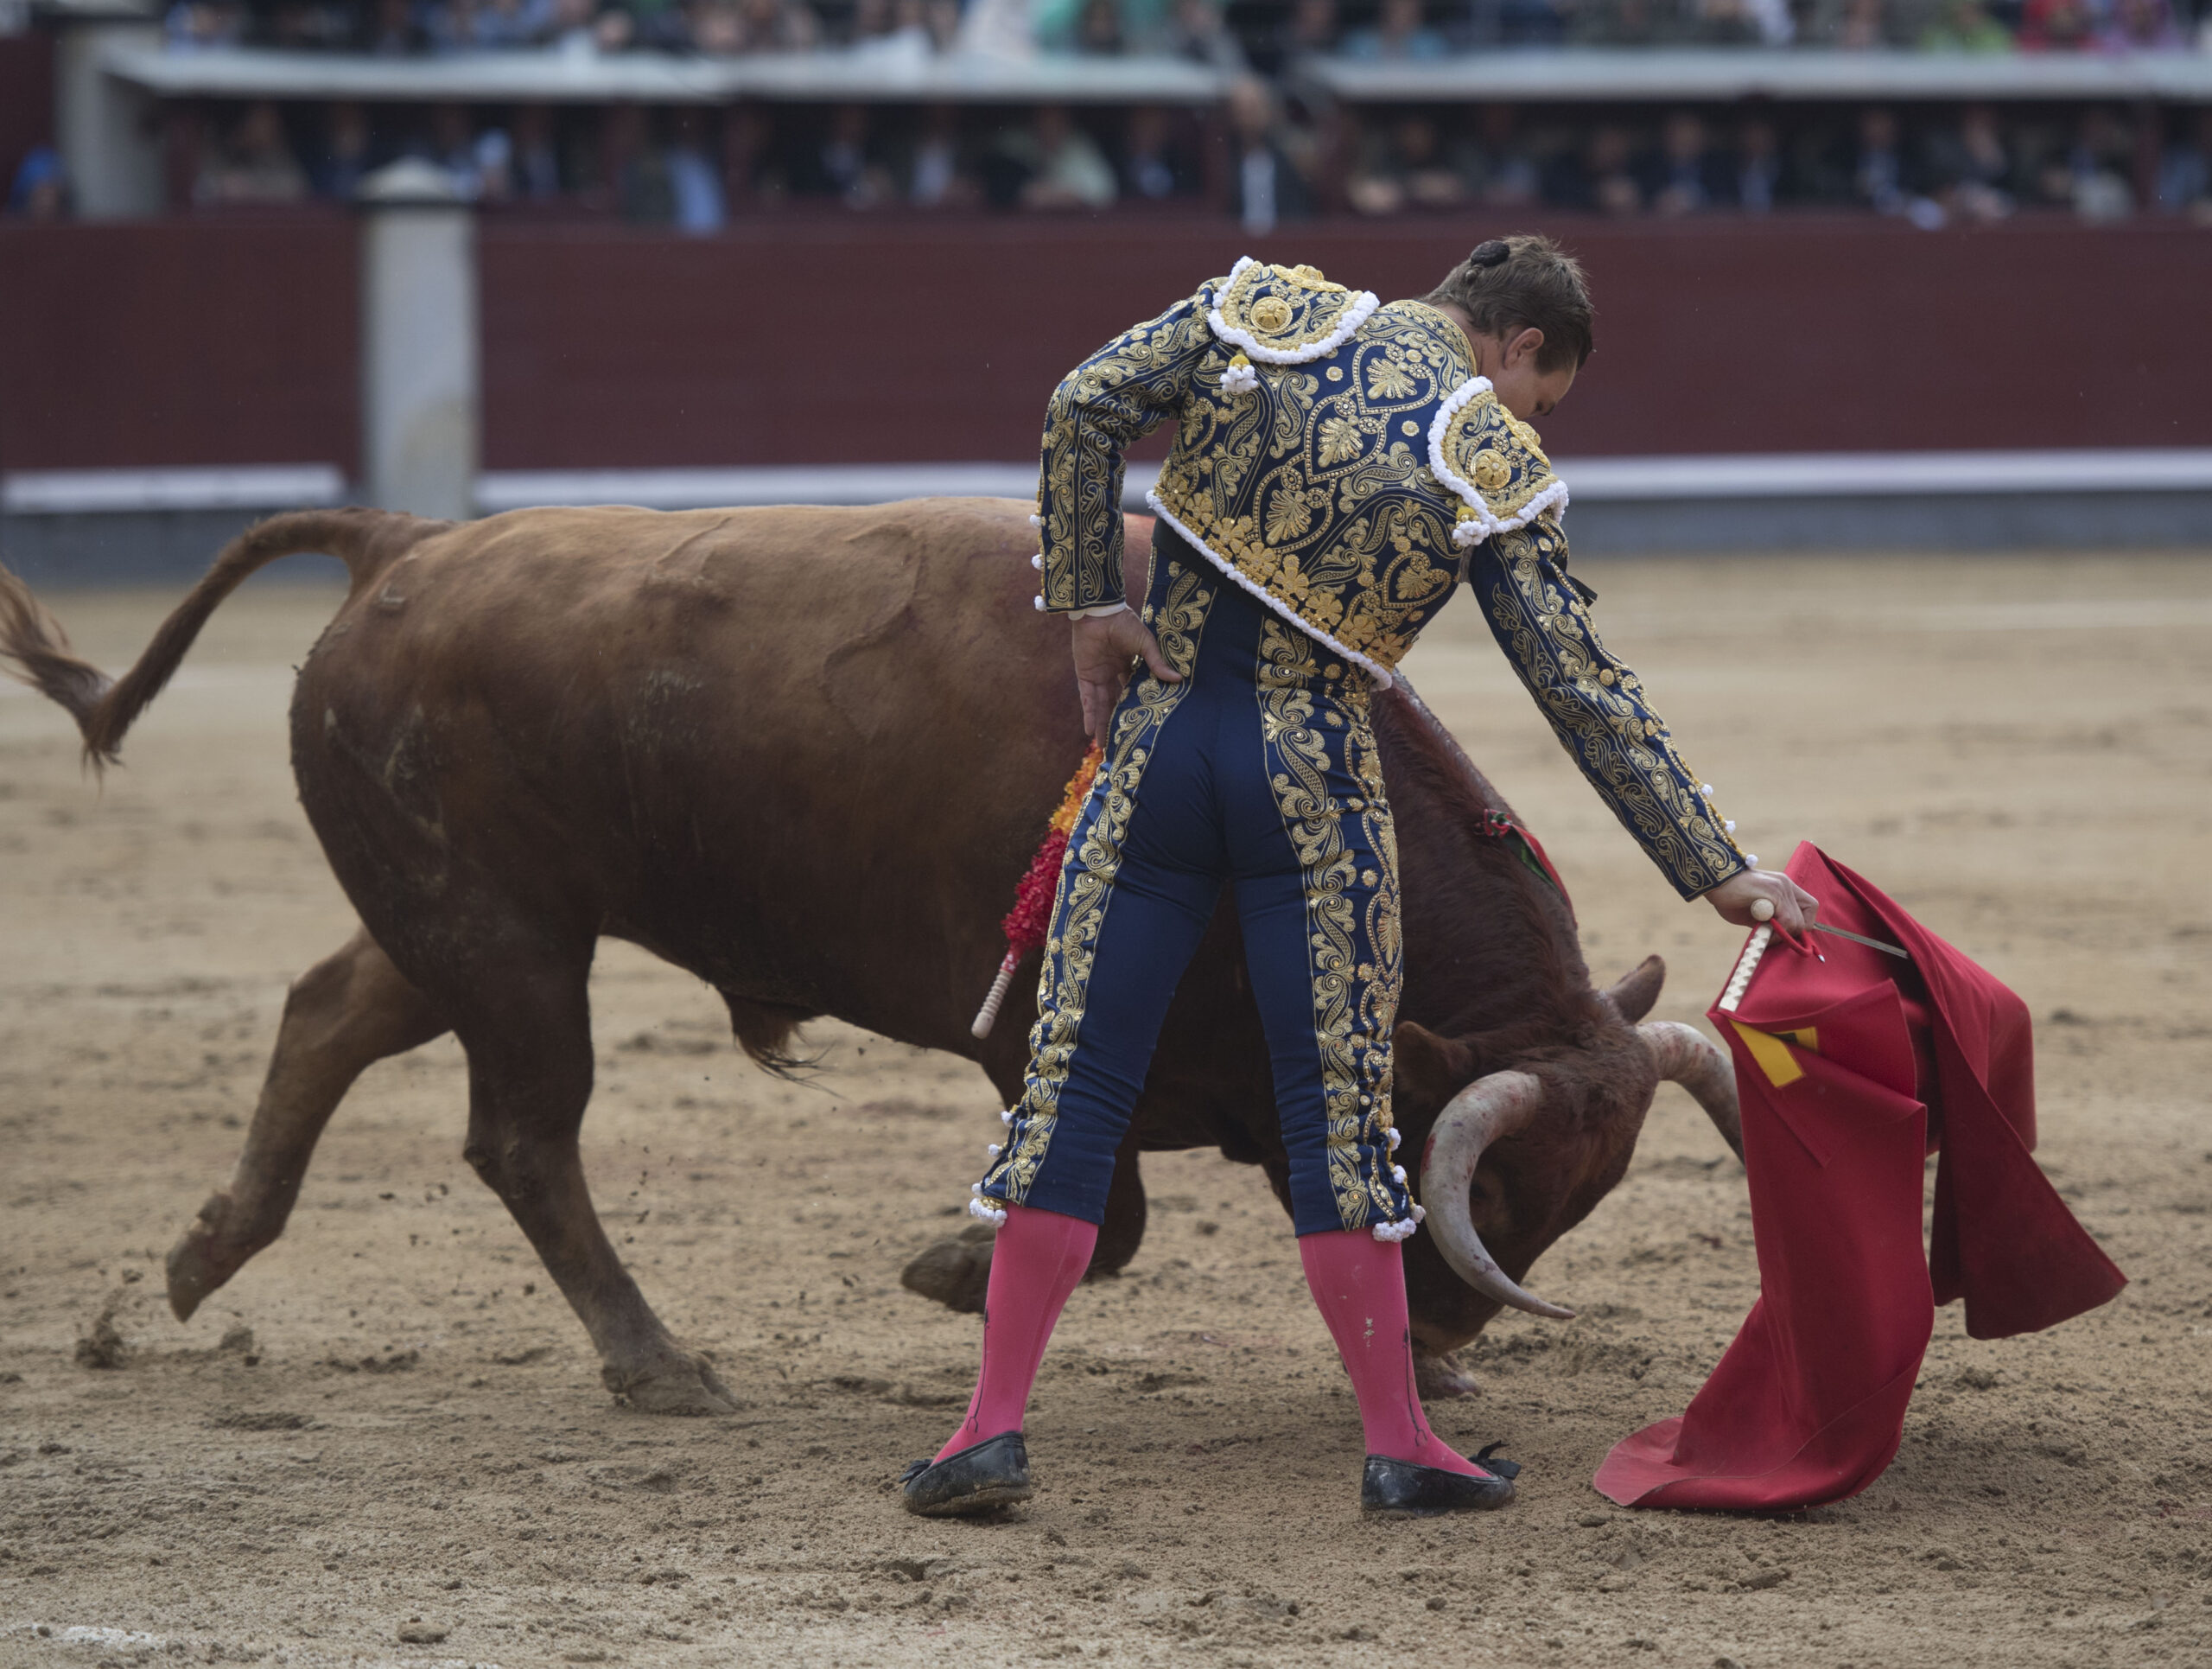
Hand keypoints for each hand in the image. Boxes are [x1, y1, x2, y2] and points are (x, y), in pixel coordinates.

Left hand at [1072, 610, 1179, 748]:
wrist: (1100, 612)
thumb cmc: (1124, 624)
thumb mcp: (1145, 645)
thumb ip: (1157, 663)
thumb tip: (1178, 679)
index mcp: (1128, 665)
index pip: (1132, 690)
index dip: (1135, 706)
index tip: (1142, 724)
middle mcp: (1112, 672)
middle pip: (1115, 703)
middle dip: (1116, 722)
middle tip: (1119, 743)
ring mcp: (1098, 674)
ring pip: (1101, 705)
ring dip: (1101, 724)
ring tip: (1104, 746)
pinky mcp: (1085, 674)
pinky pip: (1087, 698)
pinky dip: (1089, 714)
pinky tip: (1090, 731)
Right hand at [1703, 868, 1819, 940]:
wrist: (1713, 880)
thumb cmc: (1729, 896)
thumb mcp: (1754, 912)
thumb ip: (1769, 921)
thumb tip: (1777, 937)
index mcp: (1784, 887)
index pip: (1810, 907)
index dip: (1802, 924)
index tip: (1785, 933)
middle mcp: (1787, 885)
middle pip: (1807, 917)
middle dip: (1791, 933)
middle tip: (1772, 936)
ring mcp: (1782, 887)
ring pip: (1797, 922)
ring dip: (1781, 934)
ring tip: (1764, 932)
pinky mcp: (1775, 893)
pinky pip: (1787, 920)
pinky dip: (1777, 932)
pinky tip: (1762, 929)